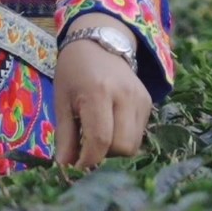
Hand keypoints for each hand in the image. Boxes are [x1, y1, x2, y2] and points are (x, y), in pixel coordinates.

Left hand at [54, 15, 150, 169]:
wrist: (100, 43)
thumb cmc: (74, 71)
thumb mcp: (62, 100)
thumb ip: (65, 136)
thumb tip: (65, 167)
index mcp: (98, 92)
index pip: (100, 139)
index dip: (89, 159)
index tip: (77, 165)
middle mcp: (124, 95)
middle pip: (122, 147)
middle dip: (104, 155)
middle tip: (87, 147)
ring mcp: (141, 98)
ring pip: (134, 144)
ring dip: (115, 149)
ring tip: (98, 135)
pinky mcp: (149, 102)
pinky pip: (140, 134)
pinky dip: (124, 138)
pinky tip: (111, 125)